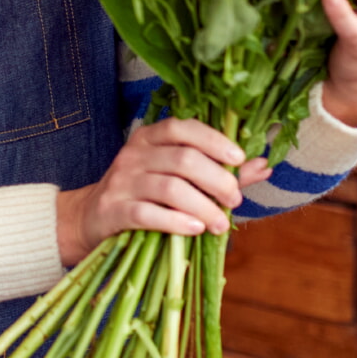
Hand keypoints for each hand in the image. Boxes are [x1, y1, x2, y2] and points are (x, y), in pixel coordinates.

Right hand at [55, 118, 273, 264]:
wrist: (91, 217)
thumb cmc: (143, 194)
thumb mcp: (175, 176)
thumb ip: (218, 170)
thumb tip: (264, 165)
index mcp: (149, 138)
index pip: (181, 128)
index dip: (213, 140)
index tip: (239, 159)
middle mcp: (133, 155)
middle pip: (183, 160)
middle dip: (217, 181)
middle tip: (235, 200)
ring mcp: (121, 182)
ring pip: (170, 188)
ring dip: (203, 207)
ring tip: (221, 225)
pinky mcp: (113, 210)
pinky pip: (147, 213)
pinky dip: (175, 222)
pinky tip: (194, 229)